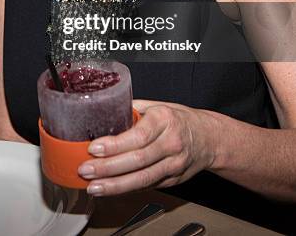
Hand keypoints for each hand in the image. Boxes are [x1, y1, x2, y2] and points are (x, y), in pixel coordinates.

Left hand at [78, 99, 218, 195]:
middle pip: (137, 160)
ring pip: (142, 179)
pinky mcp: (173, 180)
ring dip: (115, 185)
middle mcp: (171, 143)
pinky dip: (127, 189)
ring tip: (93, 186)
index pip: (137, 136)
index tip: (93, 148)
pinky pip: (147, 186)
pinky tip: (110, 189)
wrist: (209, 138)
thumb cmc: (179, 119)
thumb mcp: (157, 106)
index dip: (114, 145)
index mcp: (165, 119)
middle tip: (85, 170)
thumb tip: (103, 112)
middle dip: (108, 168)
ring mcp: (174, 165)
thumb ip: (133, 109)